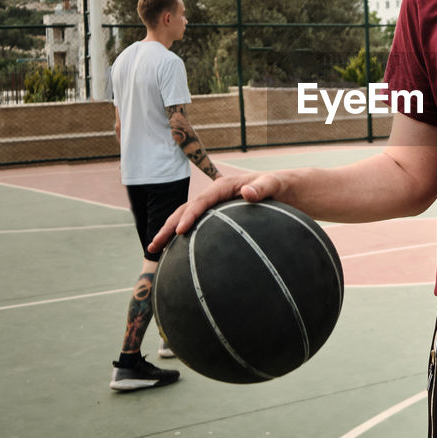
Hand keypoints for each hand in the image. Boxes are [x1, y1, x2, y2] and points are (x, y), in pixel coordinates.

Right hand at [147, 171, 282, 253]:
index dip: (189, 215)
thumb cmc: (278, 186)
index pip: (201, 201)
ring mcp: (213, 205)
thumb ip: (262, 188)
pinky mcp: (215, 215)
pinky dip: (183, 237)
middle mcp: (214, 195)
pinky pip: (196, 225)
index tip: (179, 231)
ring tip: (154, 250)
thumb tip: (248, 192)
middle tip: (154, 245)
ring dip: (169, 232)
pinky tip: (174, 253)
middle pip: (185, 210)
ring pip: (186, 218)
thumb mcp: (272, 185)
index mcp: (224, 187)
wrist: (282, 189)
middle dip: (168, 227)